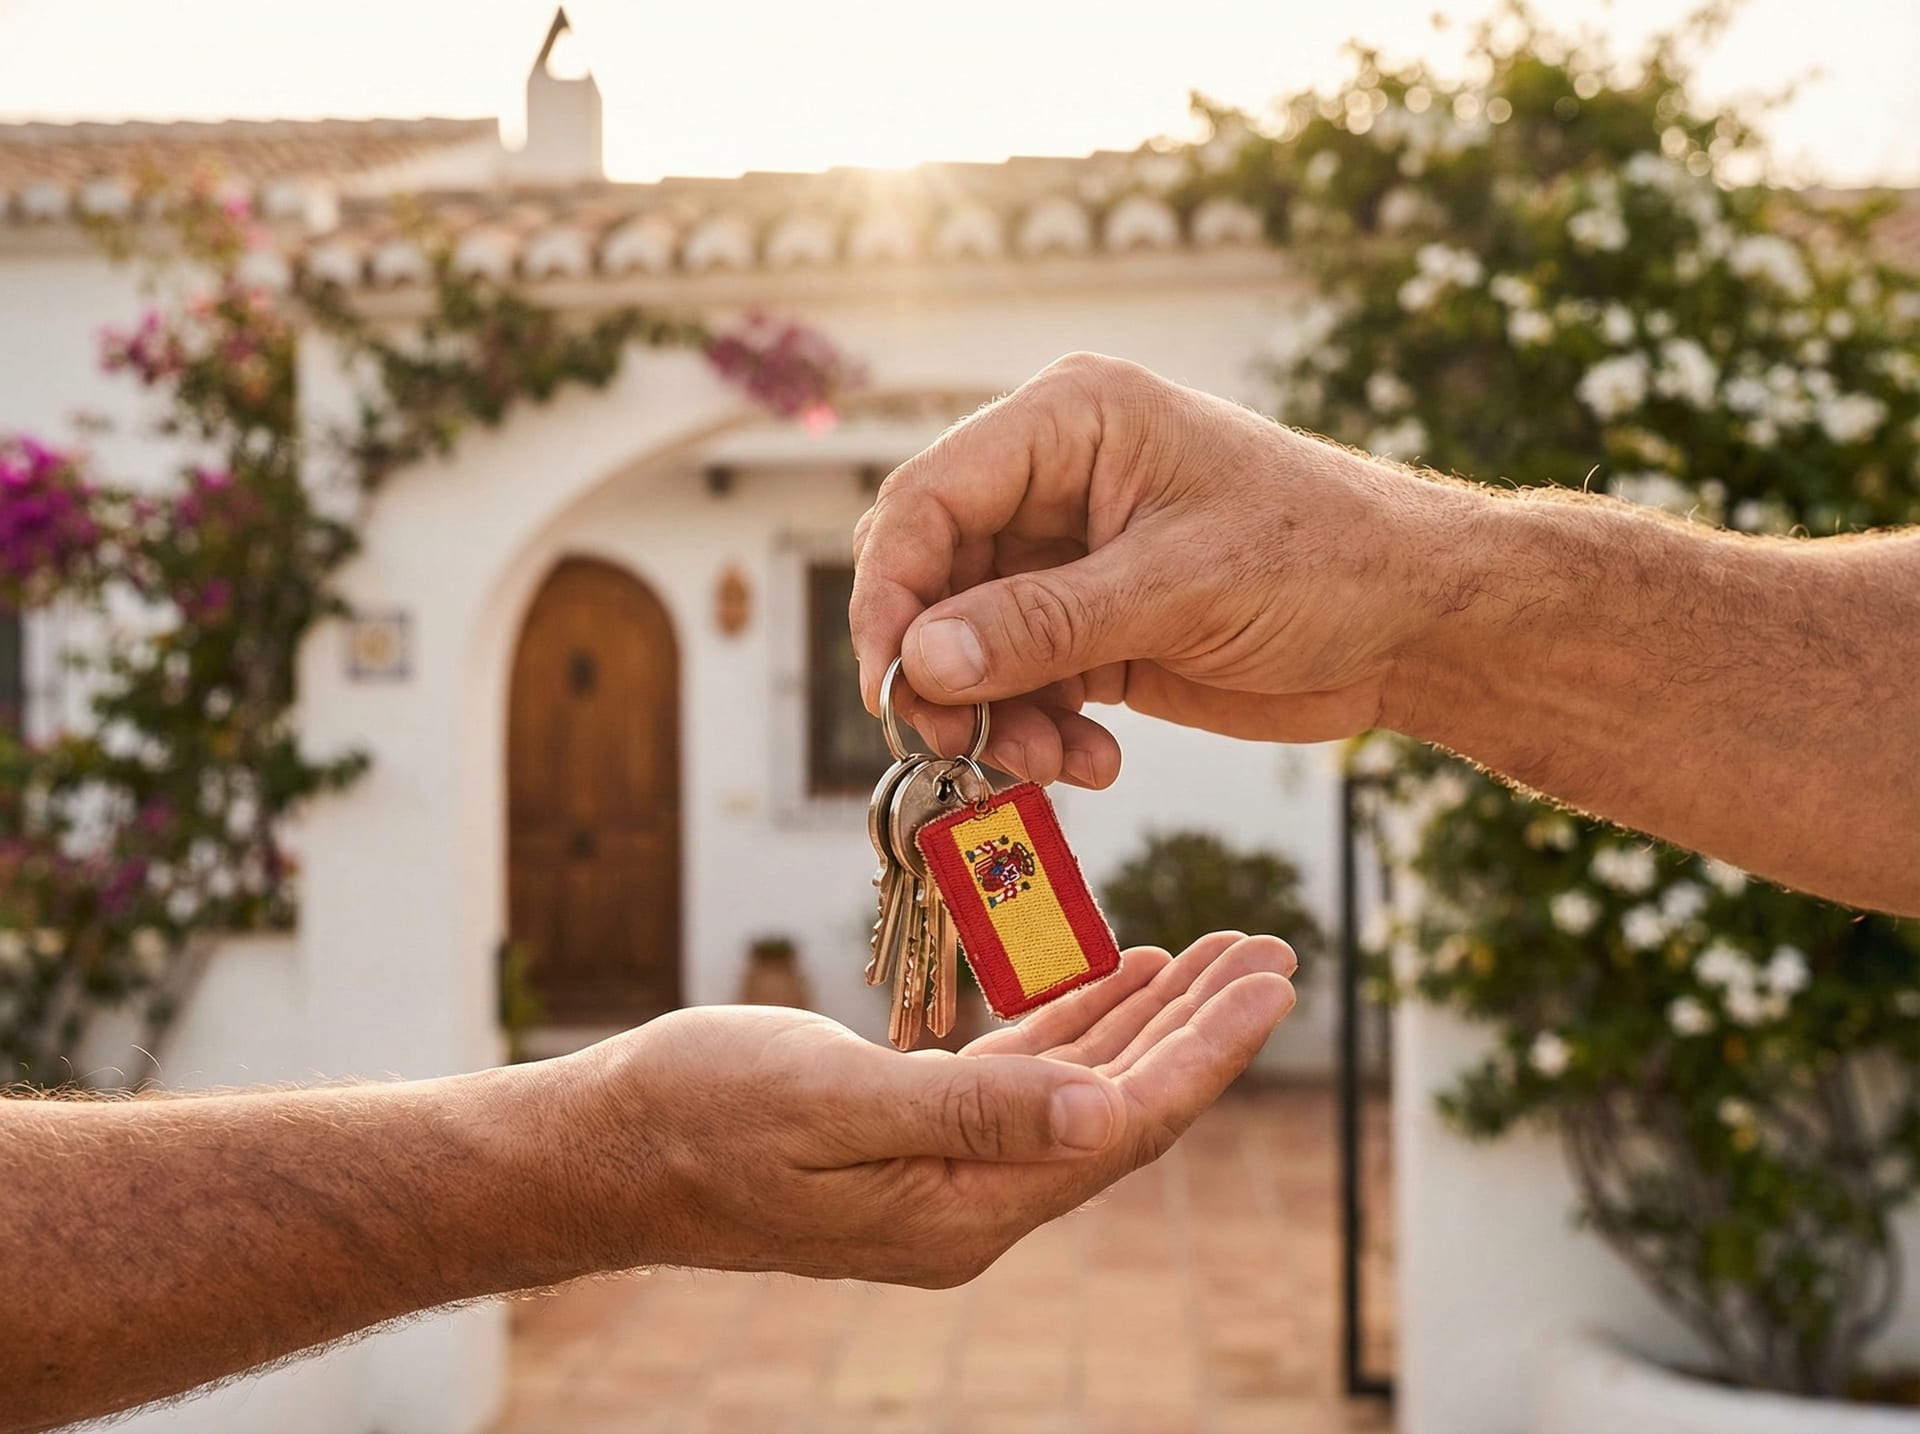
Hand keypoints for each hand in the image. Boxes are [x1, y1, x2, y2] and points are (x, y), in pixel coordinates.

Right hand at [553, 932, 1294, 1286]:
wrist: (604, 1149)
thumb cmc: (697, 1115)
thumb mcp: (831, 1103)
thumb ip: (971, 1107)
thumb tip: (1111, 1118)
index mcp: (965, 1205)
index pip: (1122, 1127)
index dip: (1205, 1054)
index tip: (1272, 983)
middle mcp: (973, 1198)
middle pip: (1122, 1106)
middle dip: (1203, 1029)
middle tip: (1275, 951)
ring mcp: (946, 1169)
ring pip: (1082, 1086)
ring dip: (1151, 1018)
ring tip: (1220, 952)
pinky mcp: (916, 1133)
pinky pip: (1024, 1074)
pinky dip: (1078, 1021)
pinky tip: (1121, 974)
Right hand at [849, 352, 1460, 785]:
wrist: (1417, 623)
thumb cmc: (1325, 559)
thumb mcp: (1181, 587)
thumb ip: (1044, 624)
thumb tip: (922, 663)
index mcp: (1070, 422)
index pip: (930, 496)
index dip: (892, 591)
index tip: (890, 682)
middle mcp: (1054, 483)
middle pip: (935, 577)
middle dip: (940, 669)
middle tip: (959, 743)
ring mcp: (1069, 559)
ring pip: (969, 646)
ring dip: (993, 717)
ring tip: (1050, 766)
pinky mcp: (1092, 627)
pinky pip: (1021, 685)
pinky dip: (1038, 734)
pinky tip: (1093, 763)